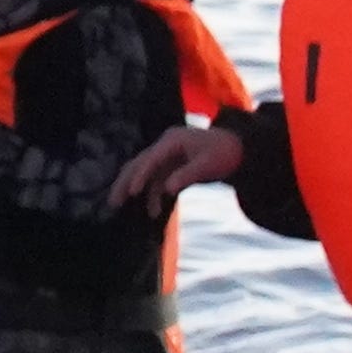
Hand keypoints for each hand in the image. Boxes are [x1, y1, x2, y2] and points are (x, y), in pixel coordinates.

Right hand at [108, 125, 246, 212]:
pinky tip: (153, 211)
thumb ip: (187, 176)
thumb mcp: (208, 165)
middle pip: (139, 163)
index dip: (141, 176)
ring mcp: (166, 155)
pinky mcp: (171, 166)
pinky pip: (156, 180)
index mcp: (172, 141)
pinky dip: (152, 194)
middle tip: (114, 201)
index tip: (132, 192)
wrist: (238, 149)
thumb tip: (168, 190)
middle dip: (126, 182)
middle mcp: (165, 146)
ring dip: (134, 189)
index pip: (151, 158)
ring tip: (121, 207)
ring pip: (143, 172)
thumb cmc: (224, 153)